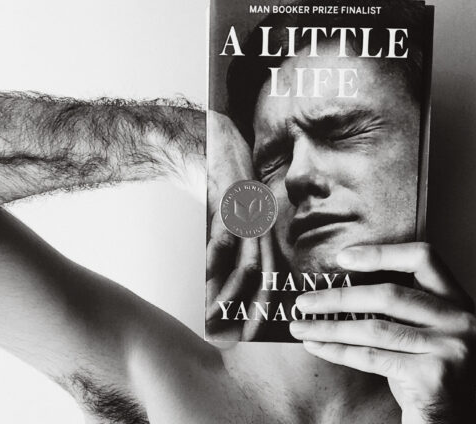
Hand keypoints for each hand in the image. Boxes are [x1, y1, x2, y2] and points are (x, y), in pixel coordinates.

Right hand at [204, 111, 274, 342]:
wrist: (211, 138)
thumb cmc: (220, 177)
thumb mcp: (227, 212)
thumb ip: (227, 241)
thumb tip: (217, 276)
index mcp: (265, 228)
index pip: (271, 274)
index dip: (263, 304)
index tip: (251, 331)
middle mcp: (262, 224)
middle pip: (266, 276)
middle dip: (253, 309)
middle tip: (240, 338)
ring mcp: (249, 214)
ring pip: (246, 264)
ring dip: (229, 294)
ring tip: (212, 316)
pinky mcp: (232, 202)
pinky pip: (225, 240)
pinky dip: (215, 265)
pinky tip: (204, 284)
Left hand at [290, 243, 475, 423]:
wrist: (447, 420)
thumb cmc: (422, 369)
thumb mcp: (418, 329)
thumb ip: (396, 304)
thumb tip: (336, 285)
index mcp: (457, 299)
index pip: (422, 257)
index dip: (382, 253)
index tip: (342, 258)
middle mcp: (461, 319)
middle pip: (390, 295)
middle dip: (339, 297)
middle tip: (304, 301)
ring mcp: (451, 347)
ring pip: (375, 329)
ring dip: (330, 328)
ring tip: (301, 327)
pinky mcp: (434, 375)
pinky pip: (373, 357)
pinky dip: (339, 351)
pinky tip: (318, 347)